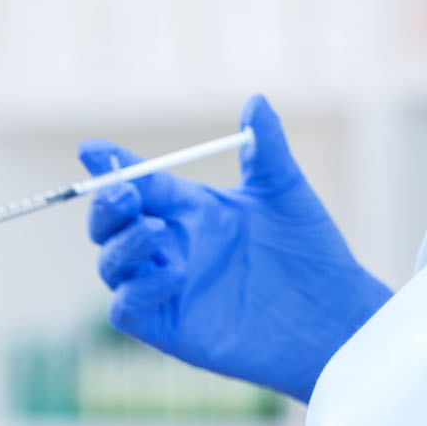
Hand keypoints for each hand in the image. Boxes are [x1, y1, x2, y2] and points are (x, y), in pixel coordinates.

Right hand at [83, 95, 390, 400]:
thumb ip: (266, 146)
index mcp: (185, 208)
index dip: (109, 165)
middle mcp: (166, 245)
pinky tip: (174, 274)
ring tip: (156, 231)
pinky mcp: (166, 326)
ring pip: (110, 263)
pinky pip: (126, 308)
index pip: (135, 181)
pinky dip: (138, 289)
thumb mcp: (285, 191)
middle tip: (123, 192)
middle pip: (109, 222)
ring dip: (122, 244)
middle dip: (106, 204)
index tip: (92, 150)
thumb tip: (257, 99)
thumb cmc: (310, 252)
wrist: (334, 317)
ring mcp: (162, 286)